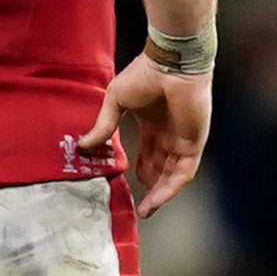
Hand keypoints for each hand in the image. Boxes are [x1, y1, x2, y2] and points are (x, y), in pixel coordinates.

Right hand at [78, 53, 211, 211]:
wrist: (171, 65)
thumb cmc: (144, 75)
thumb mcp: (116, 101)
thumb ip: (103, 125)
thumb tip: (82, 146)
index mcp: (153, 123)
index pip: (148, 154)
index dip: (139, 170)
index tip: (125, 183)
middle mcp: (169, 134)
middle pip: (161, 168)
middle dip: (151, 188)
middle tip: (138, 207)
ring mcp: (183, 139)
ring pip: (172, 175)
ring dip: (159, 194)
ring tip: (146, 211)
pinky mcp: (194, 144)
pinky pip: (183, 173)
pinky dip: (170, 188)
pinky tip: (156, 200)